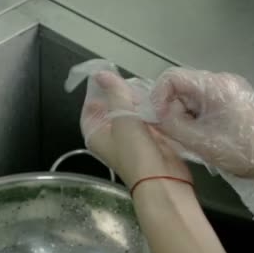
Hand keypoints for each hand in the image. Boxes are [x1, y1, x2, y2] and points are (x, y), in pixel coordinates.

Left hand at [80, 70, 190, 188]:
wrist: (162, 179)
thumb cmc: (135, 152)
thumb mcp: (122, 117)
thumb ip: (114, 93)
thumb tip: (101, 74)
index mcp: (95, 133)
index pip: (90, 106)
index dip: (98, 90)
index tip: (108, 73)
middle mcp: (109, 136)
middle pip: (111, 107)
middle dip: (120, 94)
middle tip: (130, 80)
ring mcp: (129, 138)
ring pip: (130, 111)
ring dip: (137, 101)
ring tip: (144, 88)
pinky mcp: (147, 139)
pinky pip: (145, 118)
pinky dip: (149, 109)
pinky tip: (155, 100)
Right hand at [151, 67, 253, 187]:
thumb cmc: (241, 152)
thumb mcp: (200, 142)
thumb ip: (170, 125)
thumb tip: (150, 114)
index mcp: (215, 86)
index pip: (172, 77)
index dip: (159, 97)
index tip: (160, 118)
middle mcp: (222, 80)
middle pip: (181, 85)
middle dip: (172, 107)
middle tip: (175, 131)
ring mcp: (229, 88)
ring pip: (191, 94)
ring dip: (184, 113)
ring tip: (191, 135)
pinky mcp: (233, 98)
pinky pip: (204, 101)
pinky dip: (196, 115)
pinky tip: (203, 133)